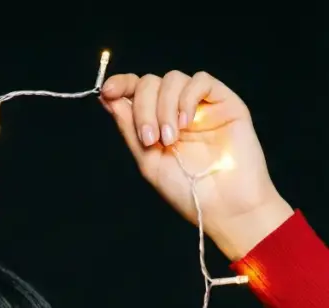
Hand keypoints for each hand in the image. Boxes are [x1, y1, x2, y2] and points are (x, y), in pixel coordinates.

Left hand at [100, 71, 292, 258]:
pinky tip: (186, 123)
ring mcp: (199, 105)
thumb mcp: (149, 161)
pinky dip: (187, 98)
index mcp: (156, 124)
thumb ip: (130, 129)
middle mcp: (175, 111)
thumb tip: (109, 99)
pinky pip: (201, 80)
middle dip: (143, 108)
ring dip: (164, 107)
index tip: (107, 91)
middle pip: (150, 83)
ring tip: (171, 139)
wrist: (224, 205)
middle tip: (150, 139)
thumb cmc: (188, 191)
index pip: (135, 92)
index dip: (121, 85)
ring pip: (173, 79)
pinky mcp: (223, 101)